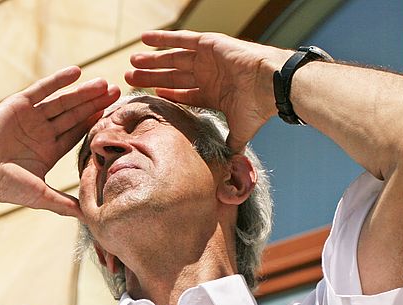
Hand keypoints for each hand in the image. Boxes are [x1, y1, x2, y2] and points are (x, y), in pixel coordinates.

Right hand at [0, 67, 119, 217]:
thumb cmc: (4, 186)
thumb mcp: (40, 196)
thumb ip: (64, 204)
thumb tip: (89, 218)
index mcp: (48, 151)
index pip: (77, 134)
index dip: (95, 124)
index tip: (115, 116)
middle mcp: (41, 132)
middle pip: (74, 115)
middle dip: (95, 104)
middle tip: (117, 93)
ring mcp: (31, 117)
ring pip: (62, 101)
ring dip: (82, 92)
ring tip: (104, 83)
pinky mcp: (18, 104)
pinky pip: (42, 89)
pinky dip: (58, 80)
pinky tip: (76, 72)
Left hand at [125, 30, 289, 152]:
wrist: (271, 85)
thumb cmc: (258, 107)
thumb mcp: (240, 131)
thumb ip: (231, 145)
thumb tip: (231, 168)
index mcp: (213, 93)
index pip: (183, 94)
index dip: (165, 94)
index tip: (148, 96)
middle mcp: (209, 75)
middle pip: (172, 77)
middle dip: (151, 77)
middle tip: (130, 78)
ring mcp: (208, 59)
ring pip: (172, 59)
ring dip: (152, 60)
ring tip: (132, 61)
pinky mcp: (209, 44)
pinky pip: (181, 39)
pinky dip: (163, 39)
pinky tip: (144, 39)